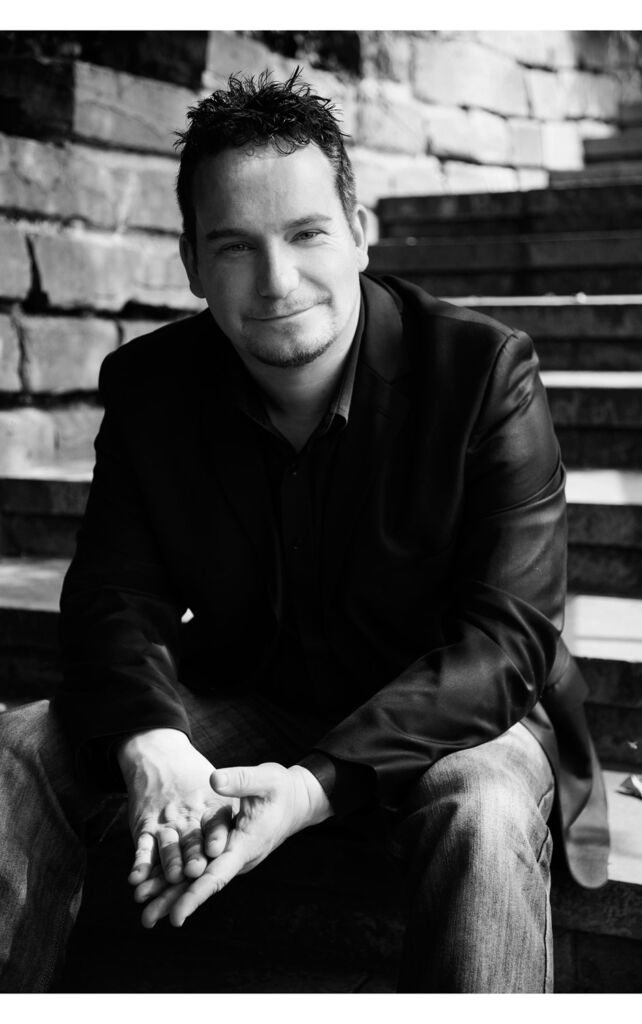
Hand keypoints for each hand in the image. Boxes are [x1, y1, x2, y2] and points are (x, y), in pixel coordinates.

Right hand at [117, 728, 238, 888]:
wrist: (158, 755)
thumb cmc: (195, 776)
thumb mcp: (222, 785)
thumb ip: (237, 805)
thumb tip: (261, 828)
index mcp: (211, 806)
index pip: (215, 821)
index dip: (215, 834)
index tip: (216, 847)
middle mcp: (187, 816)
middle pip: (191, 839)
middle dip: (193, 855)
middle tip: (195, 871)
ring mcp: (165, 823)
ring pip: (167, 845)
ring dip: (169, 862)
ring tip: (172, 877)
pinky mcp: (145, 828)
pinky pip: (143, 847)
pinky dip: (140, 863)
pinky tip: (136, 878)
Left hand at [136, 762, 332, 927]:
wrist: (297, 801)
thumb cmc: (281, 789)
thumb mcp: (265, 779)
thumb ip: (240, 780)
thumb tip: (214, 780)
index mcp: (246, 844)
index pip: (218, 875)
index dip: (196, 894)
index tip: (176, 914)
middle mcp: (238, 858)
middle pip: (203, 885)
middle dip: (174, 901)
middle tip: (145, 920)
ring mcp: (232, 858)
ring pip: (199, 880)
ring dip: (172, 894)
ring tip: (145, 913)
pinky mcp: (227, 853)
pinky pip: (201, 870)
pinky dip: (180, 880)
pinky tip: (159, 888)